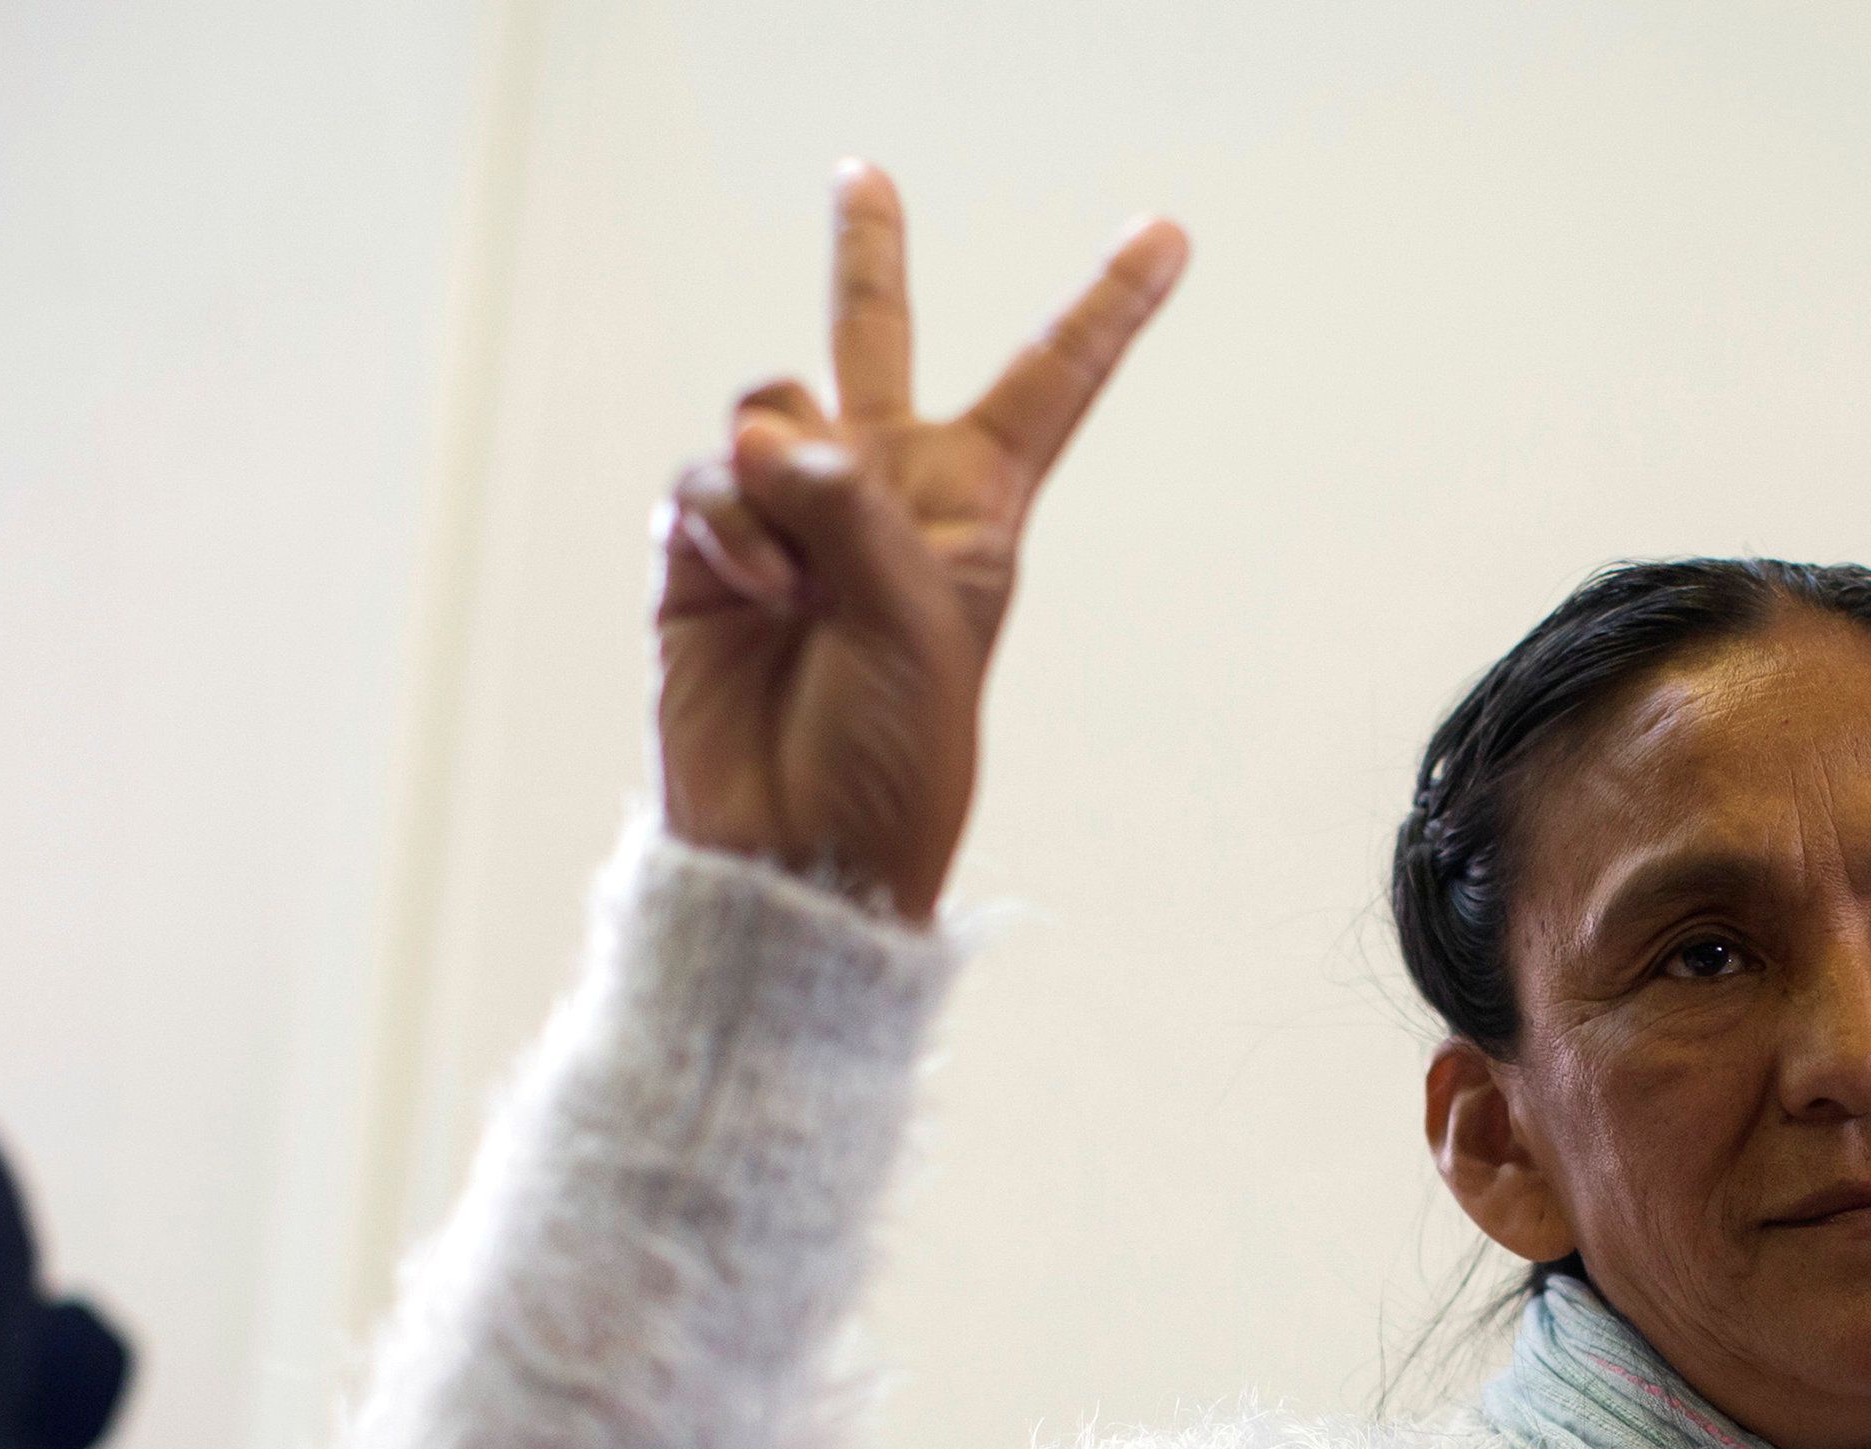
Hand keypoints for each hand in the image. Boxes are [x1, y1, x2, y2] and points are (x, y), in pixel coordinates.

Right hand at [656, 163, 1185, 918]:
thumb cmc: (895, 757)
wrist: (796, 850)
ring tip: (792, 585)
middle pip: (874, 343)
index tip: (1168, 234)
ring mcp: (788, 517)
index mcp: (974, 511)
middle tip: (865, 177)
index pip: (1050, 384)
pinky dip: (724, 529)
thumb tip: (762, 435)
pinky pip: (702, 481)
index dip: (1107, 307)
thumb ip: (853, 508)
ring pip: (765, 413)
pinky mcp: (703, 552)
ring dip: (773, 483)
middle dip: (865, 259)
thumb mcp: (922, 624)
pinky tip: (750, 592)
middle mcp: (879, 496)